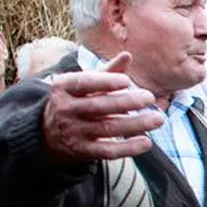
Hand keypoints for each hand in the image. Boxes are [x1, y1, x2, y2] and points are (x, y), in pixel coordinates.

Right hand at [41, 53, 162, 163]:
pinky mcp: (82, 151)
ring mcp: (73, 132)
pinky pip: (107, 150)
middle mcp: (65, 109)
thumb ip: (106, 72)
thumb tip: (128, 55)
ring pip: (107, 128)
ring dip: (135, 124)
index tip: (127, 81)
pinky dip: (127, 147)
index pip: (83, 83)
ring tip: (159, 119)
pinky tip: (146, 142)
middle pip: (99, 106)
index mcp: (63, 87)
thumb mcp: (83, 85)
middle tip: (150, 97)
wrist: (47, 133)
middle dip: (127, 102)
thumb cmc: (74, 101)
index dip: (105, 82)